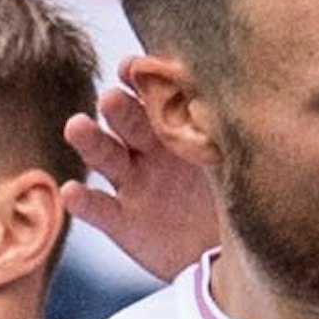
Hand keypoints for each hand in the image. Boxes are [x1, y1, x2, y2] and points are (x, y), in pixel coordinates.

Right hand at [62, 82, 218, 281]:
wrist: (225, 250)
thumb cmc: (232, 198)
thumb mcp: (234, 164)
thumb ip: (229, 138)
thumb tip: (247, 105)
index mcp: (176, 131)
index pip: (156, 98)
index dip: (144, 81)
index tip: (135, 67)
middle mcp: (148, 151)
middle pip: (128, 122)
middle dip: (119, 108)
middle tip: (112, 99)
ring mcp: (132, 184)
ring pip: (106, 156)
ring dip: (90, 140)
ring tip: (77, 125)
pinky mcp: (121, 221)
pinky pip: (99, 208)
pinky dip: (83, 202)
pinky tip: (71, 191)